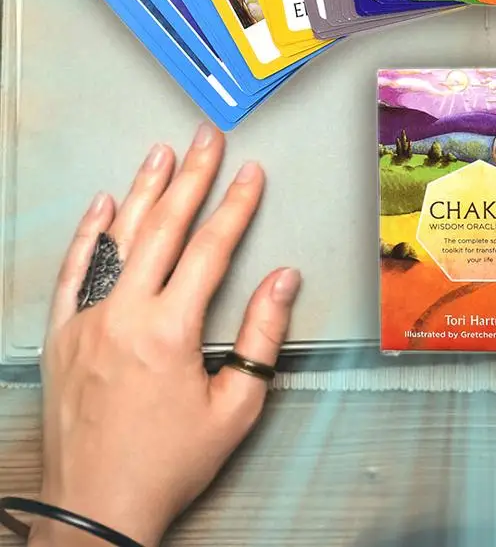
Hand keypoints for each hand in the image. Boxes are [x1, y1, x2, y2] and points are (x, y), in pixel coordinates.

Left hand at [31, 124, 300, 546]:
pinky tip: (102, 204)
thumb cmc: (169, 463)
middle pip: (163, 229)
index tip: (251, 173)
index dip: (235, 206)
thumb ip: (262, 336)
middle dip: (191, 178)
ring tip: (161, 152)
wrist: (95, 507)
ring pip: (116, 240)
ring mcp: (85, 321)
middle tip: (206, 140)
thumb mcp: (235, 408)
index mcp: (169, 330)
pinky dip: (88, 234)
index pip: (209, 249)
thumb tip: (283, 279)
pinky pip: (73, 272)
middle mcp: (123, 314)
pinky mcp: (60, 336)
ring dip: (141, 191)